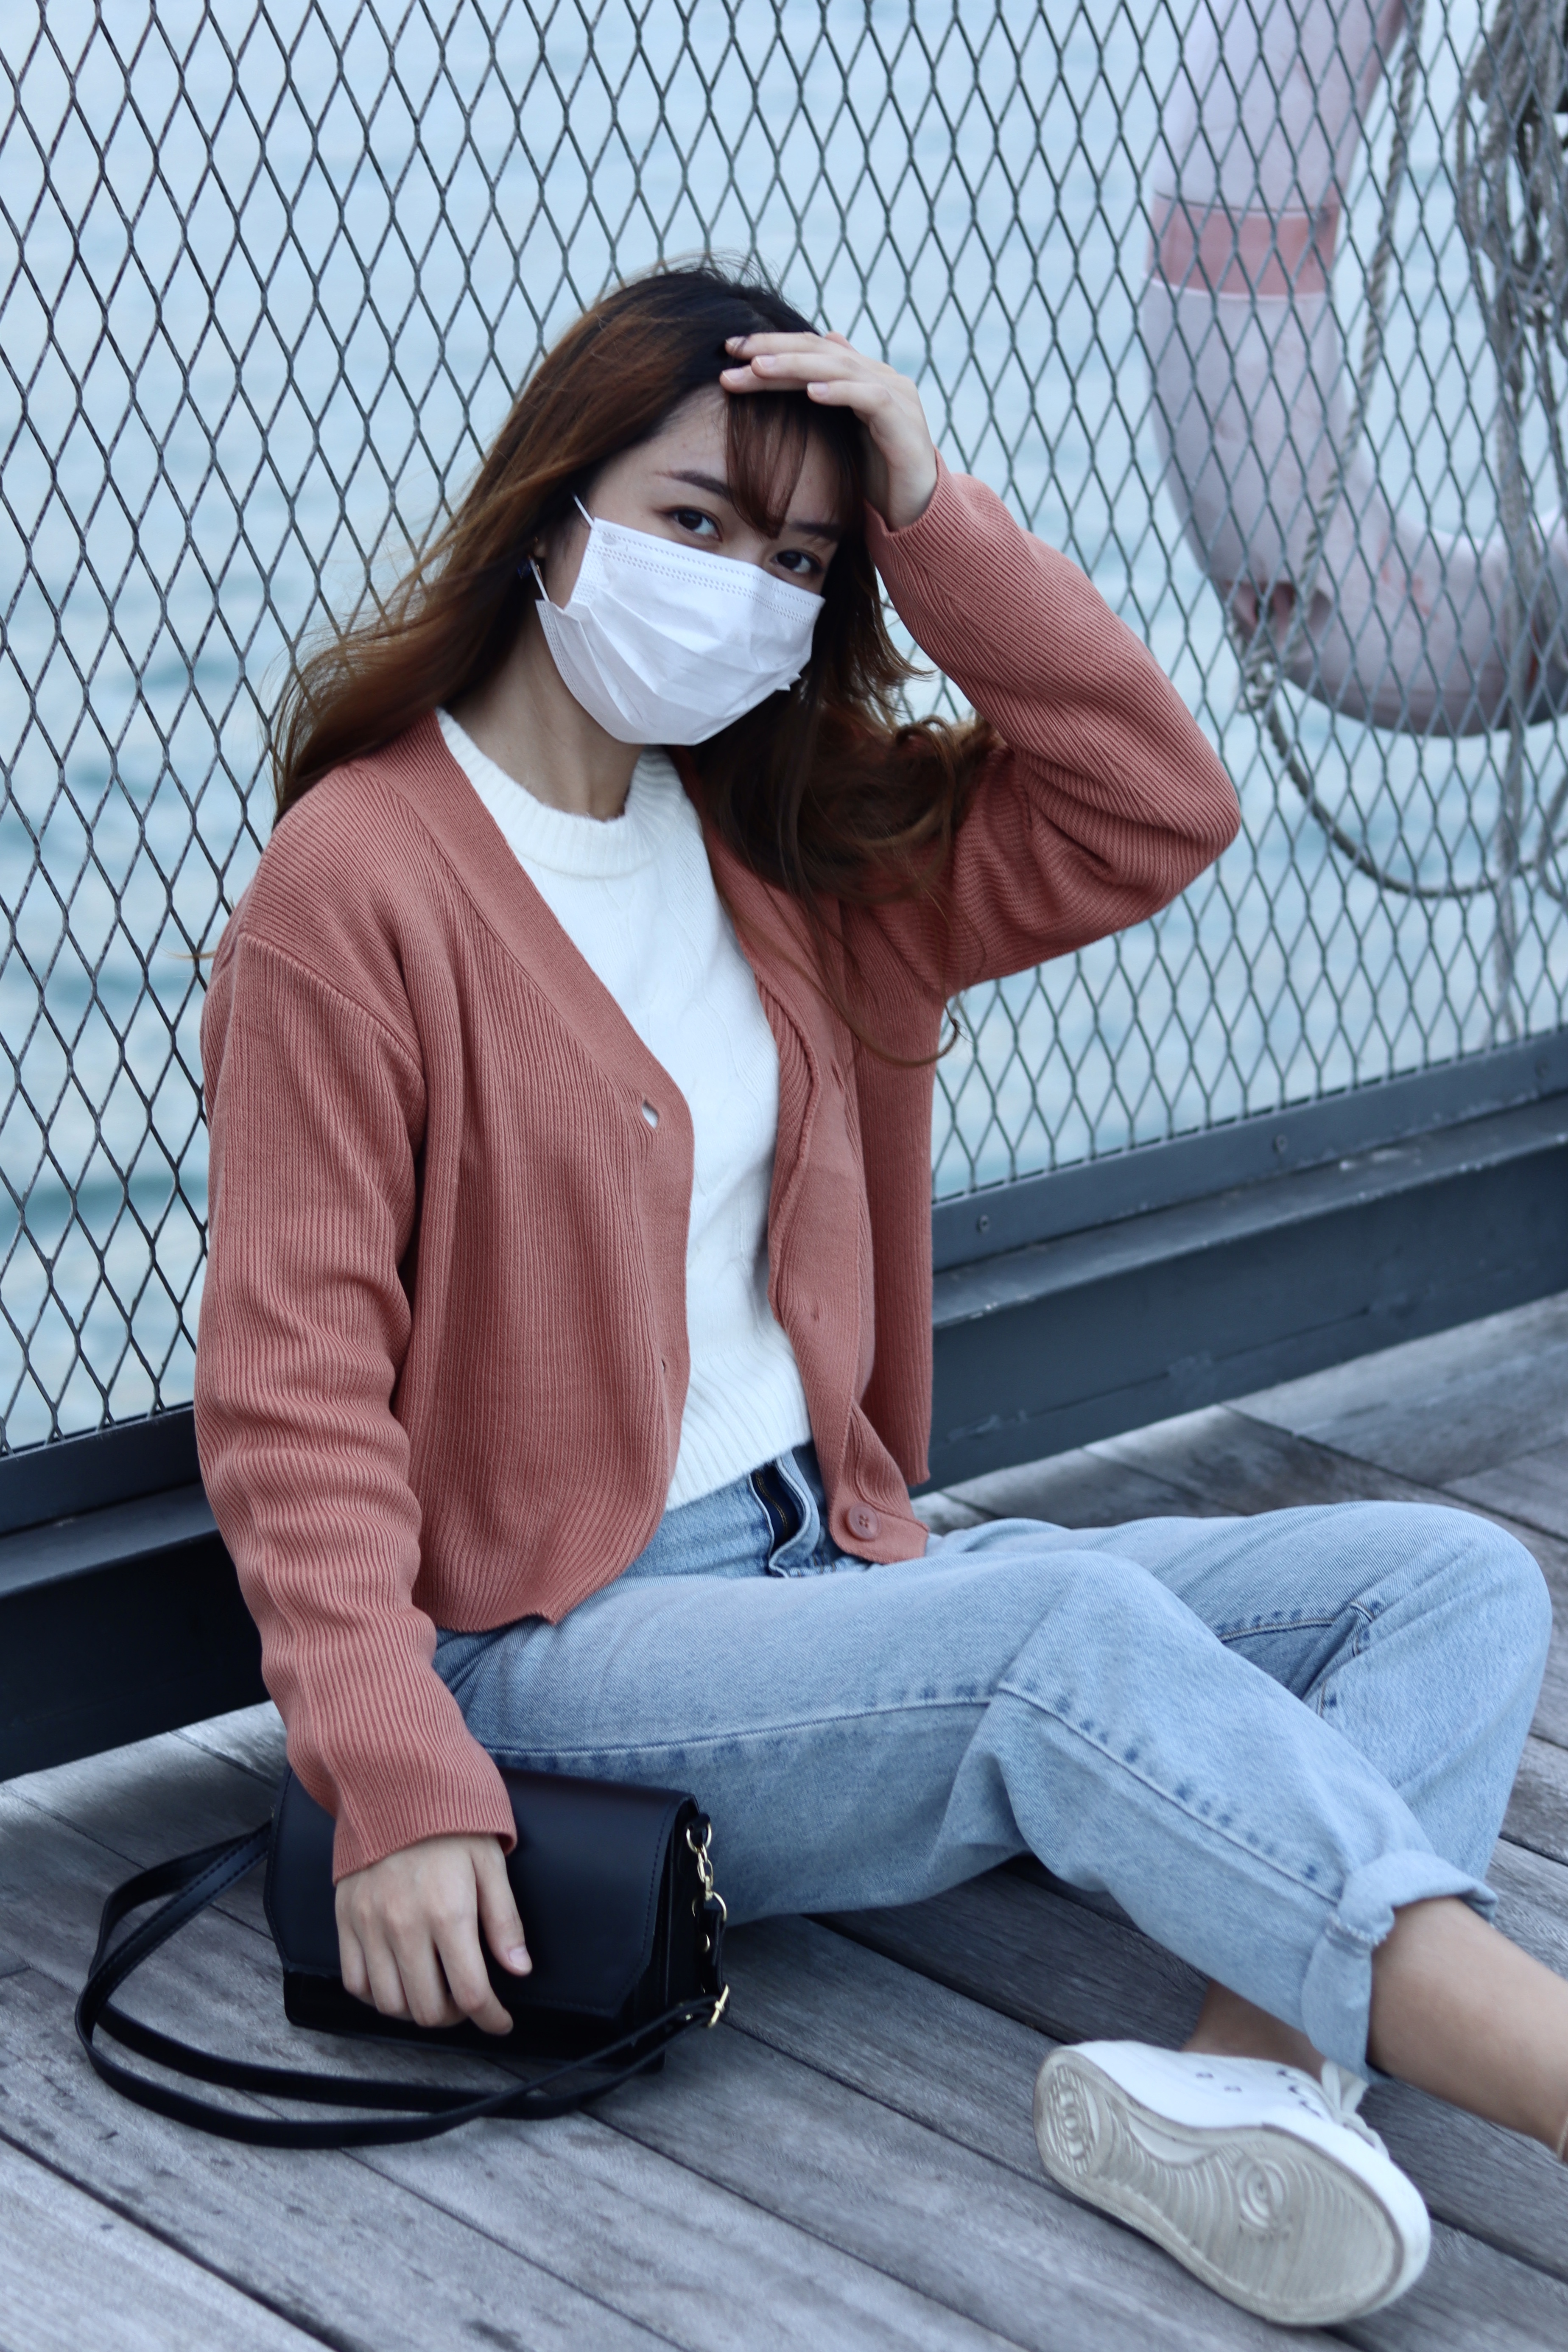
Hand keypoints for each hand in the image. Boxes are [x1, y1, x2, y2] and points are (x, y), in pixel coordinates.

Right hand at [335, 1832, 529, 2035]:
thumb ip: (504, 1920)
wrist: (393, 1786)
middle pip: (428, 2009)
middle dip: (456, 2017)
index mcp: (448, 1913)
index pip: (471, 1993)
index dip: (491, 2018)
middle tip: (469, 2002)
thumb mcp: (490, 1864)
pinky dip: (377, 1995)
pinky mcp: (345, 1921)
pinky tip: (398, 1981)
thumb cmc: (449, 1825)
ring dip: (417, 2010)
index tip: (501, 2021)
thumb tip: (519, 1969)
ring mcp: (369, 1927)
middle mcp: (404, 1927)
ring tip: (436, 1992)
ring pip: (390, 2004)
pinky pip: (355, 1982)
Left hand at [720, 332, 938, 531]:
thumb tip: (815, 363)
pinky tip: (810, 392)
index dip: (772, 345)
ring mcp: (896, 396)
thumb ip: (829, 401)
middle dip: (774, 350)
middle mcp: (880, 377)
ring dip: (797, 366)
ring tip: (759, 368)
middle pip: (821, 351)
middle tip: (734, 351)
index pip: (812, 349)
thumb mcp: (842, 436)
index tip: (730, 349)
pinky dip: (840, 392)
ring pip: (841, 368)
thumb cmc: (875, 476)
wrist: (916, 511)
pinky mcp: (905, 423)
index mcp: (862, 376)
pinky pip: (870, 399)